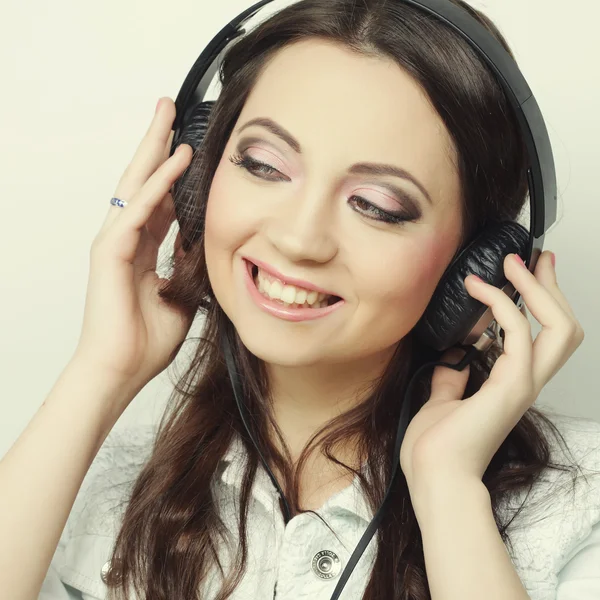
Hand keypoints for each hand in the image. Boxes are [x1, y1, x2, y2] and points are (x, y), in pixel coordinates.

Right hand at [73, 97, 194, 392]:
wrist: (120, 371)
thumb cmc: (145, 342)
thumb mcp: (181, 296)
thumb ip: (188, 268)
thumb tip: (203, 247)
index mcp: (142, 250)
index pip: (158, 200)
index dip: (172, 173)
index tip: (189, 147)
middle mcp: (127, 239)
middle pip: (143, 182)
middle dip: (157, 145)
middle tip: (169, 110)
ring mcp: (116, 243)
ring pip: (136, 185)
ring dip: (154, 150)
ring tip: (168, 116)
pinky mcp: (111, 253)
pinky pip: (138, 211)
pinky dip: (157, 185)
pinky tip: (175, 161)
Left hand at [400, 250, 583, 491]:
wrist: (434, 476)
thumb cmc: (437, 448)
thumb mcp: (443, 400)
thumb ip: (454, 377)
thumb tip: (453, 357)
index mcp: (511, 384)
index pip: (542, 337)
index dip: (539, 304)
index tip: (524, 275)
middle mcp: (525, 381)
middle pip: (564, 327)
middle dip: (552, 289)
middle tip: (536, 258)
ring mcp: (522, 383)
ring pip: (559, 327)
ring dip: (537, 289)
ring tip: (514, 263)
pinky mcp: (510, 384)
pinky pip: (517, 332)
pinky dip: (501, 304)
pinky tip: (478, 289)